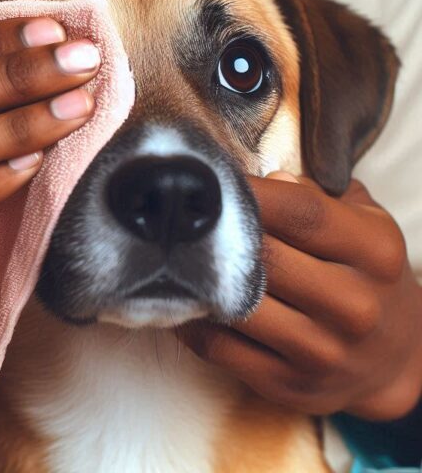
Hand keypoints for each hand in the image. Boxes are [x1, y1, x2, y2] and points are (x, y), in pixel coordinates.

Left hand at [179, 173, 421, 420]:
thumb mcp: (362, 223)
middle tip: (178, 213)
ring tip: (169, 252)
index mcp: (374, 253)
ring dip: (196, 278)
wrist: (395, 358)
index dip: (249, 194)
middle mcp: (355, 305)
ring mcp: (322, 352)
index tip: (210, 180)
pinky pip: (219, 347)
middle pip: (264, 257)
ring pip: (237, 305)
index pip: (301, 213)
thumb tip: (266, 179)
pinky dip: (190, 320)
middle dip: (215, 233)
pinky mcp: (288, 385)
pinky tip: (179, 296)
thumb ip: (315, 195)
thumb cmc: (364, 273)